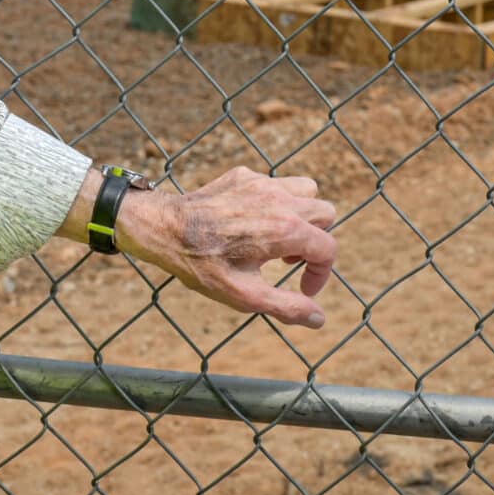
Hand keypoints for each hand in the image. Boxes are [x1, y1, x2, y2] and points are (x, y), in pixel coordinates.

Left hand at [117, 167, 338, 328]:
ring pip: (305, 190)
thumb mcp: (246, 296)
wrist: (165, 229)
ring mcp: (262, 183)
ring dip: (302, 214)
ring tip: (277, 236)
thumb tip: (319, 319)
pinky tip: (250, 222)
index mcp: (285, 230)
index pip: (328, 248)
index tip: (304, 288)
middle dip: (315, 239)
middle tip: (287, 259)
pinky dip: (274, 202)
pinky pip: (275, 184)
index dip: (321, 274)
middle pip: (325, 213)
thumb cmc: (204, 265)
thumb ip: (287, 307)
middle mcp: (280, 200)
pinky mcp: (245, 175)